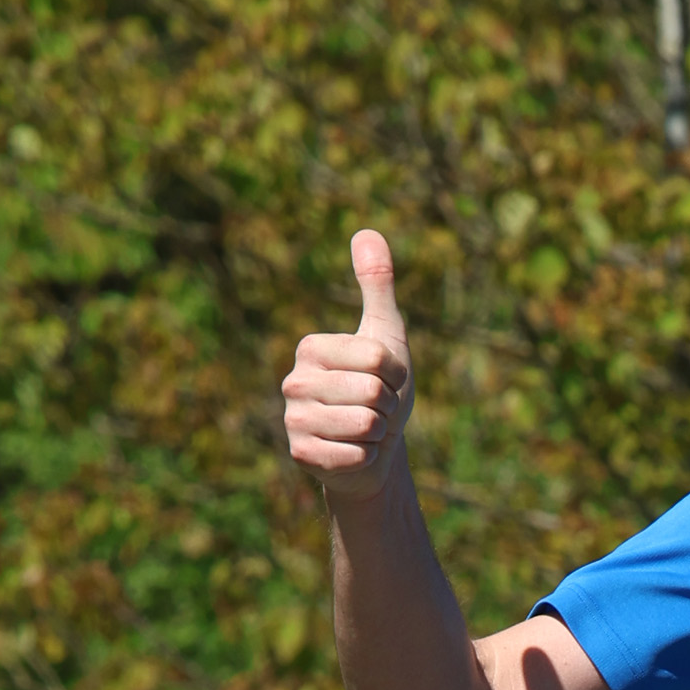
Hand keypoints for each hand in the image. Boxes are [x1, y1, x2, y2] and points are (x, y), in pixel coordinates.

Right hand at [280, 229, 413, 500]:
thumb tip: (366, 232)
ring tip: (366, 430)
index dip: (395, 375)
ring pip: (365, 424)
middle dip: (388, 406)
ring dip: (379, 433)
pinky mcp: (302, 454)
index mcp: (311, 347)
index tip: (384, 381)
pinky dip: (368, 458)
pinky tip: (356, 453)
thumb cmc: (382, 390)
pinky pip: (355, 455)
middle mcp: (294, 381)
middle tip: (375, 410)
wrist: (374, 449)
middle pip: (372, 391)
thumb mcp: (385, 336)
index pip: (377, 358)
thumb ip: (377, 286)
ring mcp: (294, 420)